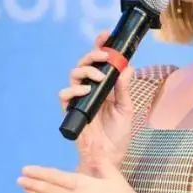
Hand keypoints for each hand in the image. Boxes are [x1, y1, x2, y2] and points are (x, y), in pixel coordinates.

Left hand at [18, 163, 187, 192]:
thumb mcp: (116, 178)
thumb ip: (102, 164)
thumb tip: (94, 153)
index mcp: (83, 185)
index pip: (55, 177)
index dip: (39, 173)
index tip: (26, 169)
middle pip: (48, 190)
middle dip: (32, 184)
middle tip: (20, 179)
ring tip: (25, 189)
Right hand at [59, 30, 134, 171]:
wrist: (108, 158)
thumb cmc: (117, 136)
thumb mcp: (126, 110)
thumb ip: (124, 89)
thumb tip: (128, 67)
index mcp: (104, 87)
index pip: (100, 63)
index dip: (100, 47)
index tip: (105, 35)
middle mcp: (90, 90)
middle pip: (84, 64)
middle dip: (93, 55)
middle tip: (105, 56)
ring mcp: (79, 100)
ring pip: (73, 75)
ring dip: (86, 71)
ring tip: (99, 77)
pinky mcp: (70, 111)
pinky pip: (64, 95)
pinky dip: (73, 90)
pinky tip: (85, 91)